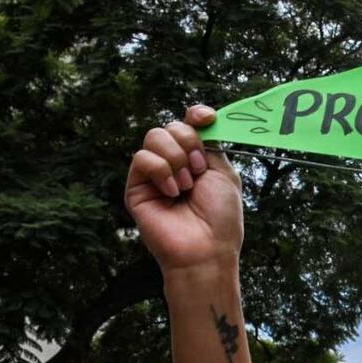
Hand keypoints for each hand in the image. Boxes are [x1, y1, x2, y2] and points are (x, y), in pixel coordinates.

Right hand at [125, 105, 242, 275]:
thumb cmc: (221, 217)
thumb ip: (212, 144)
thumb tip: (202, 118)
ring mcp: (154, 174)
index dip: (196, 114)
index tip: (206, 119)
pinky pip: (142, 158)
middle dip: (189, 143)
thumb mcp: (225, 174)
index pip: (189, 123)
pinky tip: (172, 192)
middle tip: (199, 171)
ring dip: (176, 159)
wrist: (206, 248)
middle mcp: (174, 163)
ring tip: (187, 186)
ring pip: (155, 136)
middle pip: (172, 126)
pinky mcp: (136, 187)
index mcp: (197, 159)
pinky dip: (161, 171)